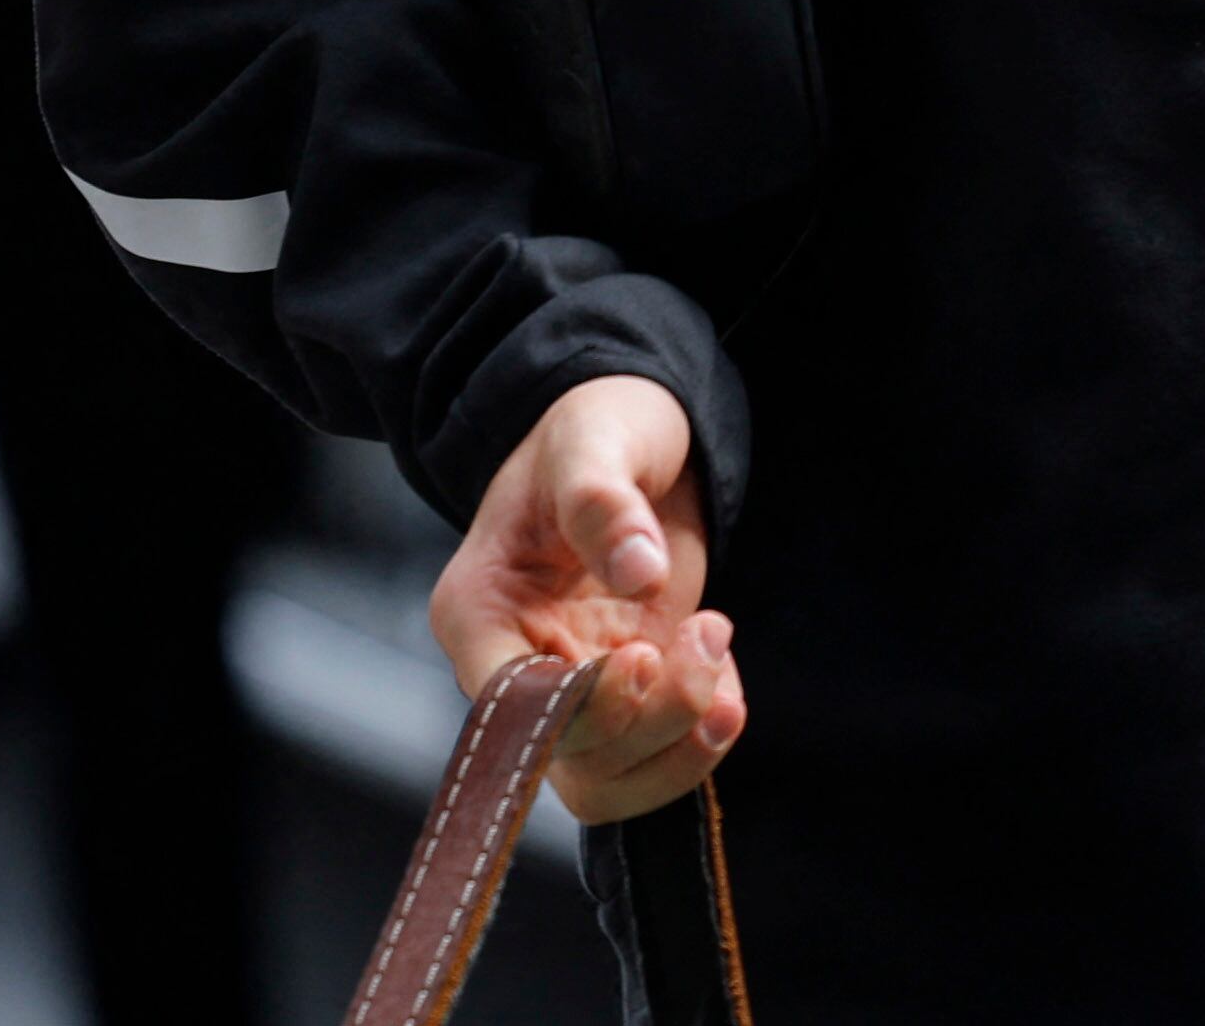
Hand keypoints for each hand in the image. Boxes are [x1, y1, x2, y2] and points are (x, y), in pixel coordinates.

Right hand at [430, 376, 746, 823]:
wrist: (634, 435)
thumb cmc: (593, 426)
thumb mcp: (593, 437)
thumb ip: (603, 500)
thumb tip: (638, 572)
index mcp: (478, 610)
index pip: (510, 703)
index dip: (578, 706)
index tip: (642, 655)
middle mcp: (517, 663)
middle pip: (570, 754)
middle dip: (651, 718)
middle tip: (707, 632)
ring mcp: (574, 684)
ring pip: (610, 777)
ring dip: (680, 744)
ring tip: (723, 666)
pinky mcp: (628, 692)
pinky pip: (655, 756)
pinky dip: (701, 737)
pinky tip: (727, 679)